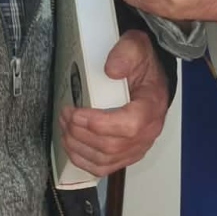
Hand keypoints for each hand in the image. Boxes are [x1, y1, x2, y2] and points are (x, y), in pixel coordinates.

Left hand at [60, 28, 169, 176]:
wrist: (149, 77)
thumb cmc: (142, 65)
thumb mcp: (136, 47)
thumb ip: (125, 54)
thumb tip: (110, 70)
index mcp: (152, 106)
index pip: (129, 125)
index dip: (100, 124)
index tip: (76, 112)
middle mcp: (148, 132)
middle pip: (112, 145)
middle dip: (81, 132)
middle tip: (65, 115)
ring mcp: (138, 146)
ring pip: (105, 159)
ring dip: (78, 145)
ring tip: (64, 126)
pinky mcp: (127, 154)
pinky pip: (105, 167)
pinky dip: (84, 161)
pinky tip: (72, 146)